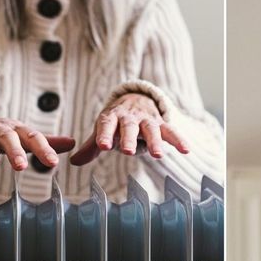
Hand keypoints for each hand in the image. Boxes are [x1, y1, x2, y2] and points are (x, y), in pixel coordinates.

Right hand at [0, 111, 74, 169]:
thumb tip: (72, 143)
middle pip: (9, 137)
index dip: (44, 149)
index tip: (53, 162)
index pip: (33, 137)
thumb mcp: (23, 135)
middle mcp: (0, 129)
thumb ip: (45, 141)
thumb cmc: (1, 131)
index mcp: (17, 130)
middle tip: (21, 166)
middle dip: (15, 151)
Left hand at [69, 92, 188, 165]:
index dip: (104, 135)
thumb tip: (73, 162)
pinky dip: (179, 140)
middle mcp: (130, 117)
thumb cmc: (117, 120)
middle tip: (128, 152)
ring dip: (155, 142)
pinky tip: (186, 150)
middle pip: (129, 128)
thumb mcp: (103, 129)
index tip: (102, 146)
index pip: (106, 125)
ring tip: (158, 156)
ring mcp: (147, 119)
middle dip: (129, 139)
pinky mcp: (161, 123)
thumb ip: (90, 147)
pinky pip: (171, 131)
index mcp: (111, 117)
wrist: (137, 99)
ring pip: (151, 130)